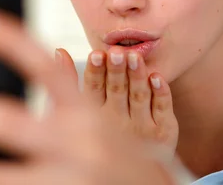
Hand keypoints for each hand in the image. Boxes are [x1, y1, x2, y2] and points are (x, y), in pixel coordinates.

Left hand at [0, 4, 177, 184]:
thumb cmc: (125, 157)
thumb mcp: (104, 119)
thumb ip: (71, 95)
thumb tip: (44, 59)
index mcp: (87, 110)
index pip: (40, 62)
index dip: (2, 36)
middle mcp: (78, 142)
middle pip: (6, 121)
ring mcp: (69, 178)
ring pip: (2, 177)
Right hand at [56, 48, 178, 157]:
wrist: (132, 172)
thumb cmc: (100, 133)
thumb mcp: (75, 110)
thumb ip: (68, 80)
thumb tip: (59, 51)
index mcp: (94, 117)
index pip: (93, 90)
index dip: (95, 72)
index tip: (96, 54)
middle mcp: (117, 124)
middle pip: (117, 91)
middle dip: (116, 71)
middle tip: (117, 53)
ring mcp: (141, 128)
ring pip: (139, 96)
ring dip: (137, 75)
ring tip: (135, 56)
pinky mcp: (163, 132)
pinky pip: (162, 108)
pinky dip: (160, 91)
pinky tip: (156, 76)